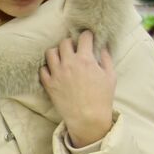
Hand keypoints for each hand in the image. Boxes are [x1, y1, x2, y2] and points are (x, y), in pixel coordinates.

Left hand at [40, 30, 115, 149]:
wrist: (88, 118)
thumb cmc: (102, 98)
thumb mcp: (110, 76)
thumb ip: (106, 59)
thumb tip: (103, 48)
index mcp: (86, 60)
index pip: (84, 38)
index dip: (87, 36)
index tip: (88, 38)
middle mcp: (69, 64)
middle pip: (64, 43)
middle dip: (70, 42)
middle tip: (74, 48)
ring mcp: (57, 73)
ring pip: (50, 53)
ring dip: (56, 52)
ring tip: (62, 57)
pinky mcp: (49, 84)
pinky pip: (42, 70)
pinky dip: (47, 67)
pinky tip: (54, 70)